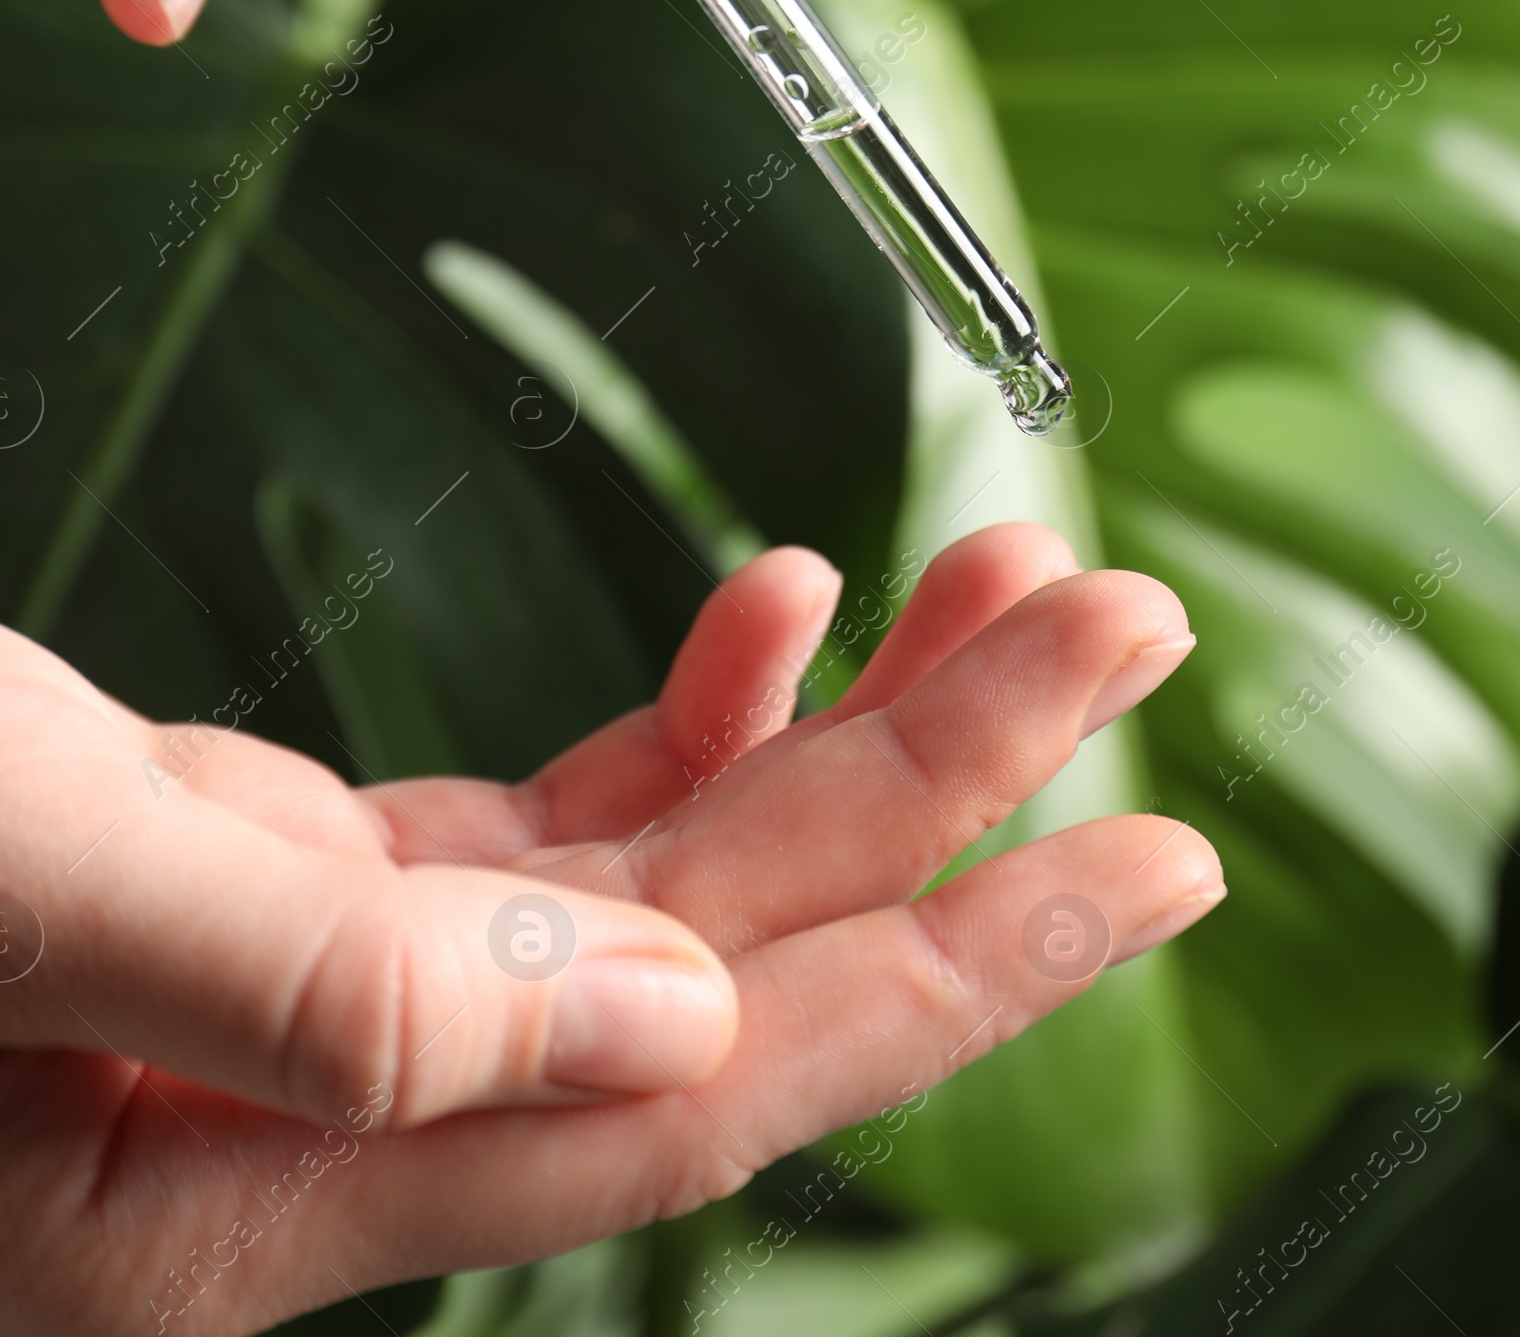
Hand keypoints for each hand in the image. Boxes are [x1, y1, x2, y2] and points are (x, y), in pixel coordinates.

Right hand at [0, 523, 1219, 1332]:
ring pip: (651, 872)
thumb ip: (316, 986)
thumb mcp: (1, 887)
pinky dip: (671, 715)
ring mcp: (315, 991)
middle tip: (1122, 619)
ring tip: (989, 580)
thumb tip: (667, 1007)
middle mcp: (318, 1114)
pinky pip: (536, 824)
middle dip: (945, 782)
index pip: (700, 1083)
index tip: (1153, 841)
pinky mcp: (281, 880)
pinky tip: (772, 611)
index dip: (954, 961)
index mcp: (254, 1191)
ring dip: (831, 728)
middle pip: (716, 950)